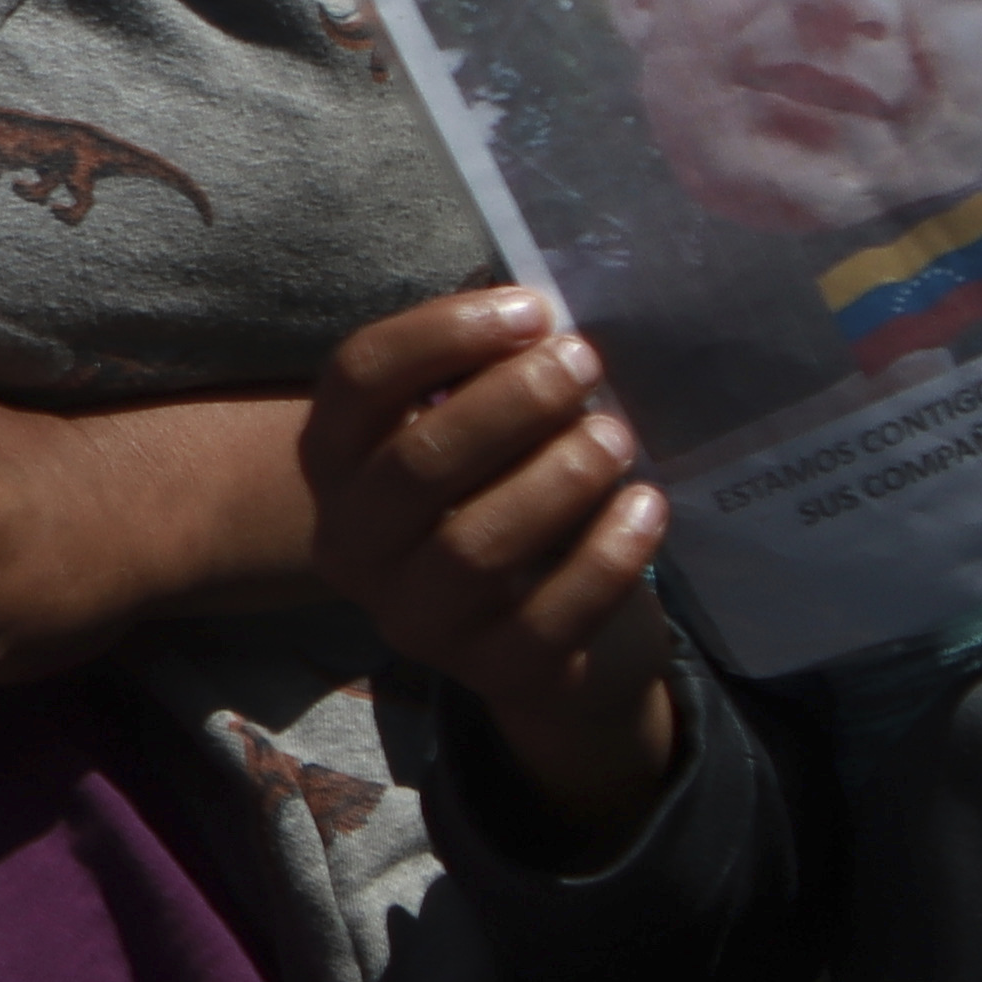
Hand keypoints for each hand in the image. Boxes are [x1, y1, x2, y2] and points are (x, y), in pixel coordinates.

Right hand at [301, 288, 680, 834]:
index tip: (533, 311)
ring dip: (558, 477)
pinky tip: (646, 506)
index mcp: (335, 464)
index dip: (442, 333)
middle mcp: (351, 544)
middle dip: (511, 402)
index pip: (358, 380)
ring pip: (474, 545)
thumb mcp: (480, 431)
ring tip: (617, 436)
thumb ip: (486, 371)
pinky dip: (606, 554)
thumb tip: (536, 312)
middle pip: (414, 462)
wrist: (544, 641)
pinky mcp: (490, 671)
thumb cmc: (508, 496)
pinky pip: (550, 616)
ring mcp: (412, 617)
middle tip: (585, 364)